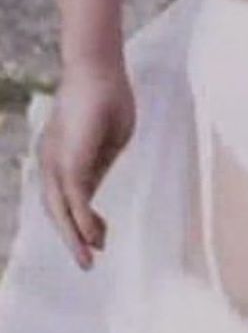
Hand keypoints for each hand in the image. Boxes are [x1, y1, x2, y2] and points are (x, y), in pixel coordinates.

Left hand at [37, 61, 135, 269]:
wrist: (99, 70)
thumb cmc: (109, 97)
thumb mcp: (110, 139)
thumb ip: (102, 162)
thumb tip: (98, 180)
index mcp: (62, 157)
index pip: (67, 198)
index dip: (81, 221)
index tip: (102, 239)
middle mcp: (52, 163)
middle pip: (58, 211)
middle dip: (73, 239)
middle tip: (89, 263)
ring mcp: (57, 162)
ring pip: (61, 210)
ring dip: (75, 238)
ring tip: (90, 259)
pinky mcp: (69, 160)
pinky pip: (74, 199)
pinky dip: (82, 221)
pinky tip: (95, 238)